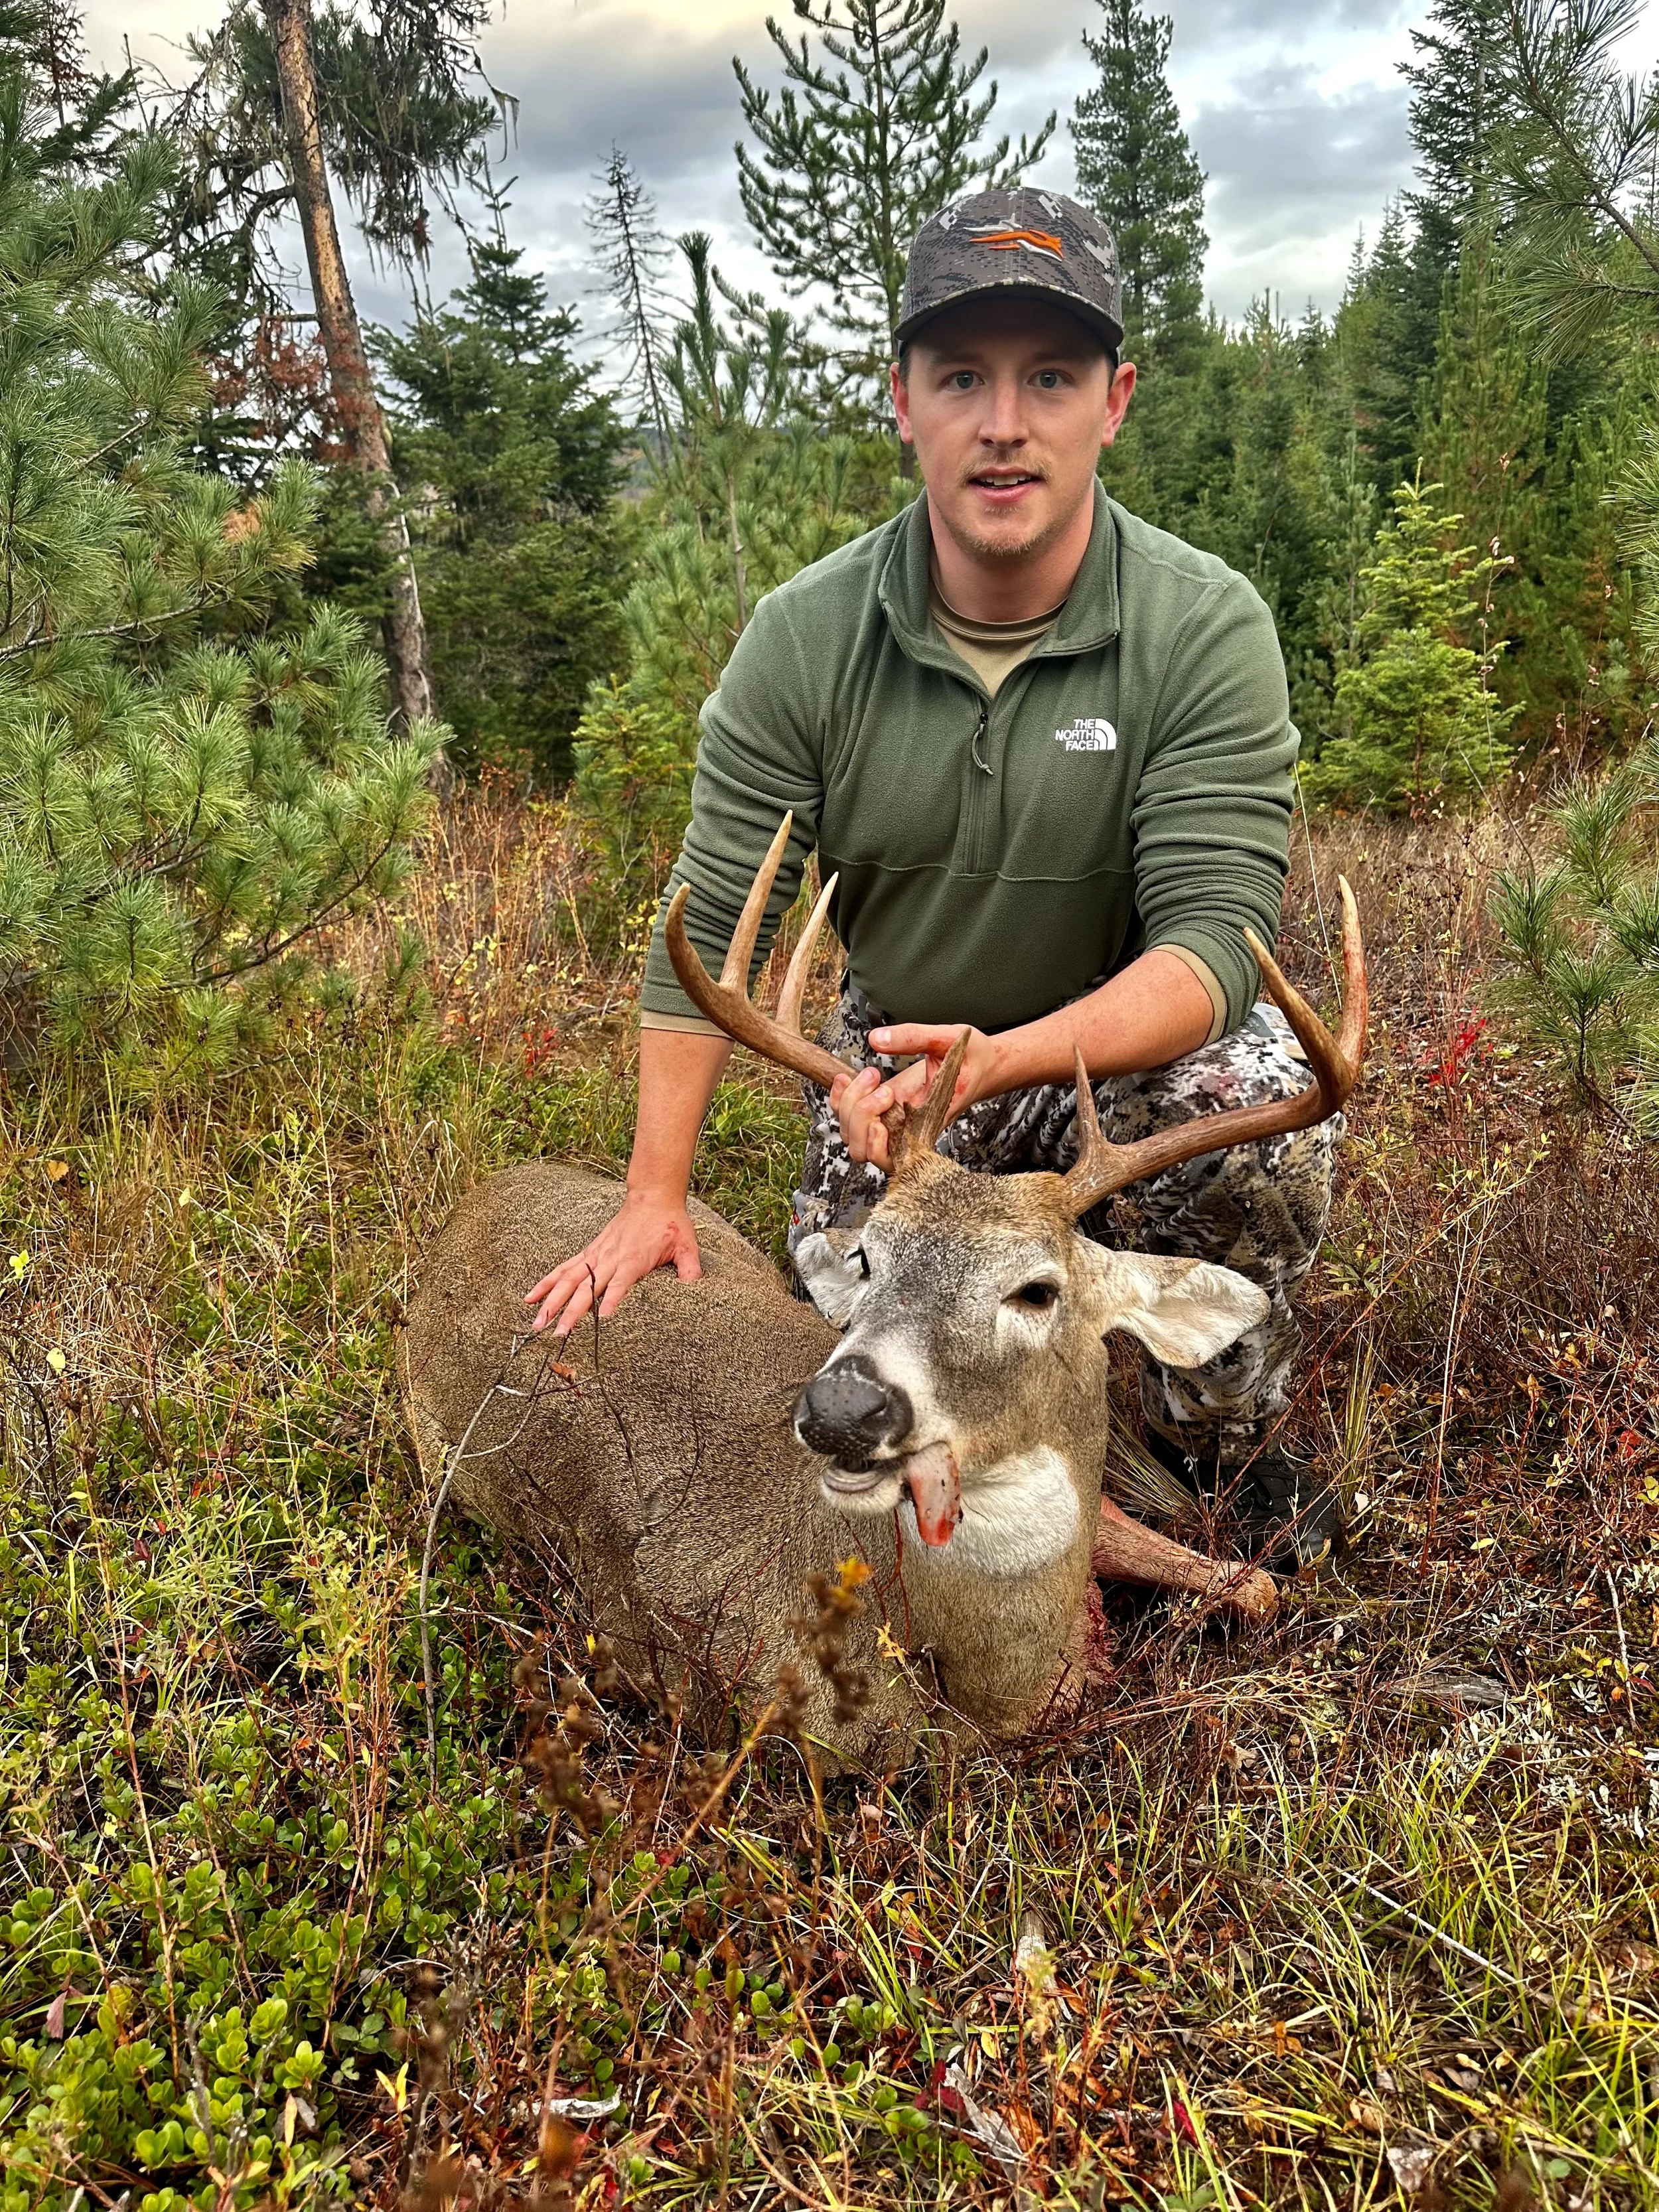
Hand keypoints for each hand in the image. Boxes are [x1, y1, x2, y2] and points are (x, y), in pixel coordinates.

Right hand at [523, 1188, 701, 1335]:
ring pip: (568, 1280)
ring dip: (550, 1301)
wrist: (653, 1197)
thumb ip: (690, 1269)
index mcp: (634, 1259)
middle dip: (571, 1311)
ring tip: (536, 1323)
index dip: (610, 1299)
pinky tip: (529, 1298)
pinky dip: (545, 1282)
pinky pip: (563, 1269)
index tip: (601, 1318)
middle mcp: (610, 1257)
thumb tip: (695, 1288)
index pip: (620, 1282)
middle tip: (559, 1334)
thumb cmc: (671, 1224)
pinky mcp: (589, 1252)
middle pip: (586, 1287)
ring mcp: (596, 1254)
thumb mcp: (687, 1246)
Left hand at [829, 1023, 996, 1171]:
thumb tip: (877, 1039)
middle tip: (875, 1077)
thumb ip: (913, 1037)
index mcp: (927, 1123)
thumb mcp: (948, 1039)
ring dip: (848, 1110)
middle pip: (863, 1150)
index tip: (887, 1092)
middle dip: (857, 1113)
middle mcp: (909, 1133)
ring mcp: (896, 1128)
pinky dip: (843, 1103)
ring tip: (867, 1077)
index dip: (873, 1131)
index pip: (889, 1152)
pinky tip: (849, 1078)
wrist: (984, 1067)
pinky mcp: (888, 1117)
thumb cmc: (972, 1059)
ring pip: (854, 1142)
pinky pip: (854, 1124)